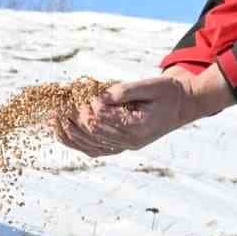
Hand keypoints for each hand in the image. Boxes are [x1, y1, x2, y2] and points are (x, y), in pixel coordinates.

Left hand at [53, 67, 232, 154]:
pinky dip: (77, 144)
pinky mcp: (122, 146)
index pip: (104, 120)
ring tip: (54, 120)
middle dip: (74, 119)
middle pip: (93, 133)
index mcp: (138, 127)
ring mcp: (126, 146)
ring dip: (69, 133)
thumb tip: (99, 97)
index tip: (81, 96)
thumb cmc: (167, 93)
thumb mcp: (150, 85)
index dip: (88, 107)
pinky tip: (63, 135)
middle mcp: (131, 142)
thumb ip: (124, 91)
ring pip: (90, 146)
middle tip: (58, 107)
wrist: (182, 107)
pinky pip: (95, 150)